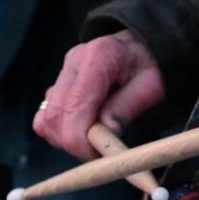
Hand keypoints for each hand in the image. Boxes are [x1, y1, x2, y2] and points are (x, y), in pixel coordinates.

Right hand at [32, 31, 166, 157]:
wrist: (142, 47)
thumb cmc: (150, 65)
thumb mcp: (152, 84)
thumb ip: (128, 106)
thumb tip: (106, 132)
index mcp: (98, 56)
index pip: (75, 104)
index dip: (78, 136)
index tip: (94, 153)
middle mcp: (74, 62)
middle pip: (55, 114)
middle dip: (72, 140)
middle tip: (97, 151)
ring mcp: (62, 73)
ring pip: (46, 118)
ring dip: (65, 137)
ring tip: (94, 138)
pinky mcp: (58, 85)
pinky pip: (46, 117)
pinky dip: (61, 130)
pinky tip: (85, 128)